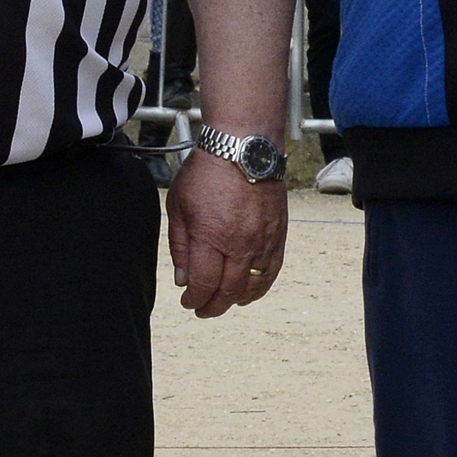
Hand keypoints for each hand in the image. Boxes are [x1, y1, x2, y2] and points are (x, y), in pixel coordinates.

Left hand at [165, 142, 287, 315]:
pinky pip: (272, 271)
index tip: (187, 301)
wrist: (243, 147)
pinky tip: (250, 290)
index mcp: (211, 236)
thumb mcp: (178, 206)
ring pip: (253, 285)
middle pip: (229, 291)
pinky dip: (261, 286)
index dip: (194, 300)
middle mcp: (239, 243)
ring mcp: (262, 241)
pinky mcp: (277, 235)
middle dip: (213, 306)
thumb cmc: (208, 171)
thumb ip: (180, 245)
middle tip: (203, 309)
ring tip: (225, 302)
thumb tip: (183, 278)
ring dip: (237, 300)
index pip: (204, 284)